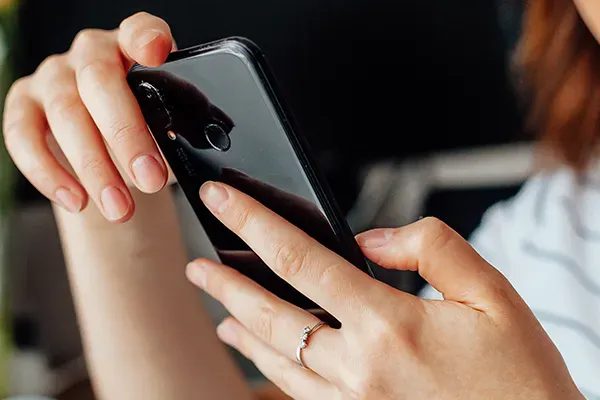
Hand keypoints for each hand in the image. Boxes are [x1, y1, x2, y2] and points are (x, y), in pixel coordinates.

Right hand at [3, 12, 174, 221]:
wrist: (110, 146)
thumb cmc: (147, 129)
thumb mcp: (170, 124)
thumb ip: (178, 129)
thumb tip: (184, 159)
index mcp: (133, 48)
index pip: (140, 31)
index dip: (146, 38)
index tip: (156, 53)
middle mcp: (90, 54)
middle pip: (100, 83)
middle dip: (126, 136)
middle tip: (150, 180)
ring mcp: (53, 76)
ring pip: (66, 115)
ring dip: (94, 168)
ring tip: (120, 208)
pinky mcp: (22, 104)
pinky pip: (23, 136)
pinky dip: (49, 173)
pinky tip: (77, 201)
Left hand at [186, 181, 582, 399]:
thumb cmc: (517, 376)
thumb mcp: (492, 293)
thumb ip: (430, 248)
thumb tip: (372, 238)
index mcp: (390, 324)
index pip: (301, 260)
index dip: (254, 223)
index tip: (223, 202)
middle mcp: (359, 366)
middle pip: (271, 313)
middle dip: (226, 281)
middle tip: (197, 261)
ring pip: (275, 356)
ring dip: (238, 324)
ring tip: (215, 302)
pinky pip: (295, 388)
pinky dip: (266, 364)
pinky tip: (256, 351)